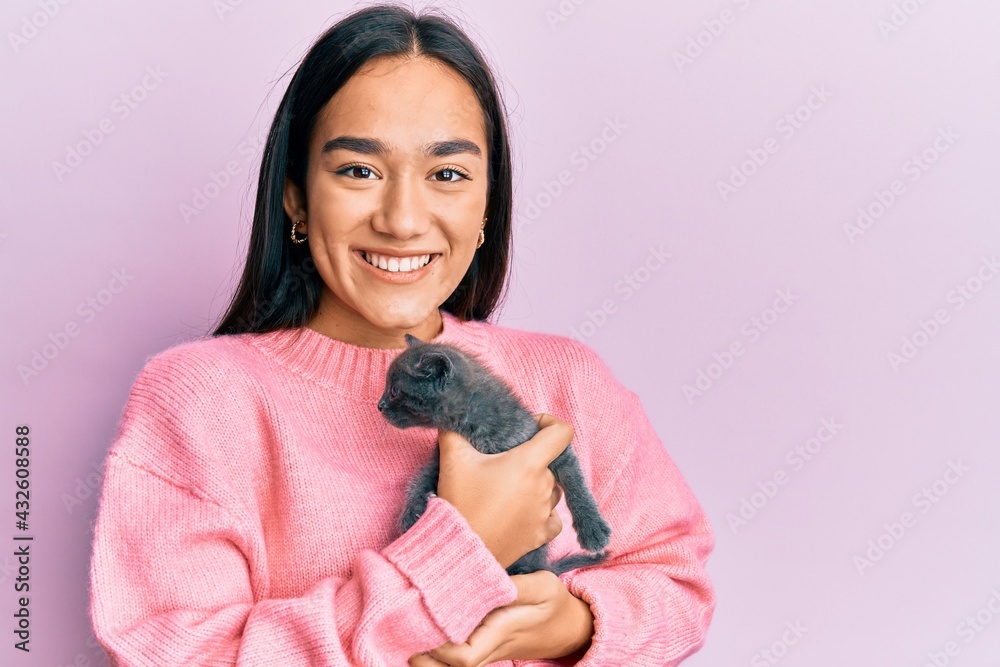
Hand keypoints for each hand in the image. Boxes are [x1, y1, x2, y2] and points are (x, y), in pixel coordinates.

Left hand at [408, 570, 593, 666]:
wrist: (569, 628)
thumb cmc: (555, 604)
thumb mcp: (543, 587)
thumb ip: (515, 586)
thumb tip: (485, 576)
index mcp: (501, 634)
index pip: (464, 656)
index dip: (440, 649)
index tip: (422, 624)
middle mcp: (489, 647)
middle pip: (450, 666)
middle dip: (424, 655)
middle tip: (399, 629)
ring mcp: (486, 650)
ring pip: (451, 665)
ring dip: (428, 654)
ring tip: (404, 630)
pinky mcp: (484, 645)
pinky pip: (456, 656)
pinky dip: (437, 649)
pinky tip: (421, 629)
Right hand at [436, 413, 572, 568]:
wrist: (460, 550)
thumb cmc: (460, 502)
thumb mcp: (453, 459)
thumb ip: (455, 431)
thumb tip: (456, 417)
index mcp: (529, 464)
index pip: (562, 433)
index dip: (549, 423)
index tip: (530, 428)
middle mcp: (544, 487)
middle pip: (550, 462)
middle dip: (531, 457)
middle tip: (504, 462)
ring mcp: (544, 513)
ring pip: (552, 489)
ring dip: (536, 484)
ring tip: (508, 488)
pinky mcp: (541, 535)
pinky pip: (553, 517)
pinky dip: (543, 511)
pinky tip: (523, 511)